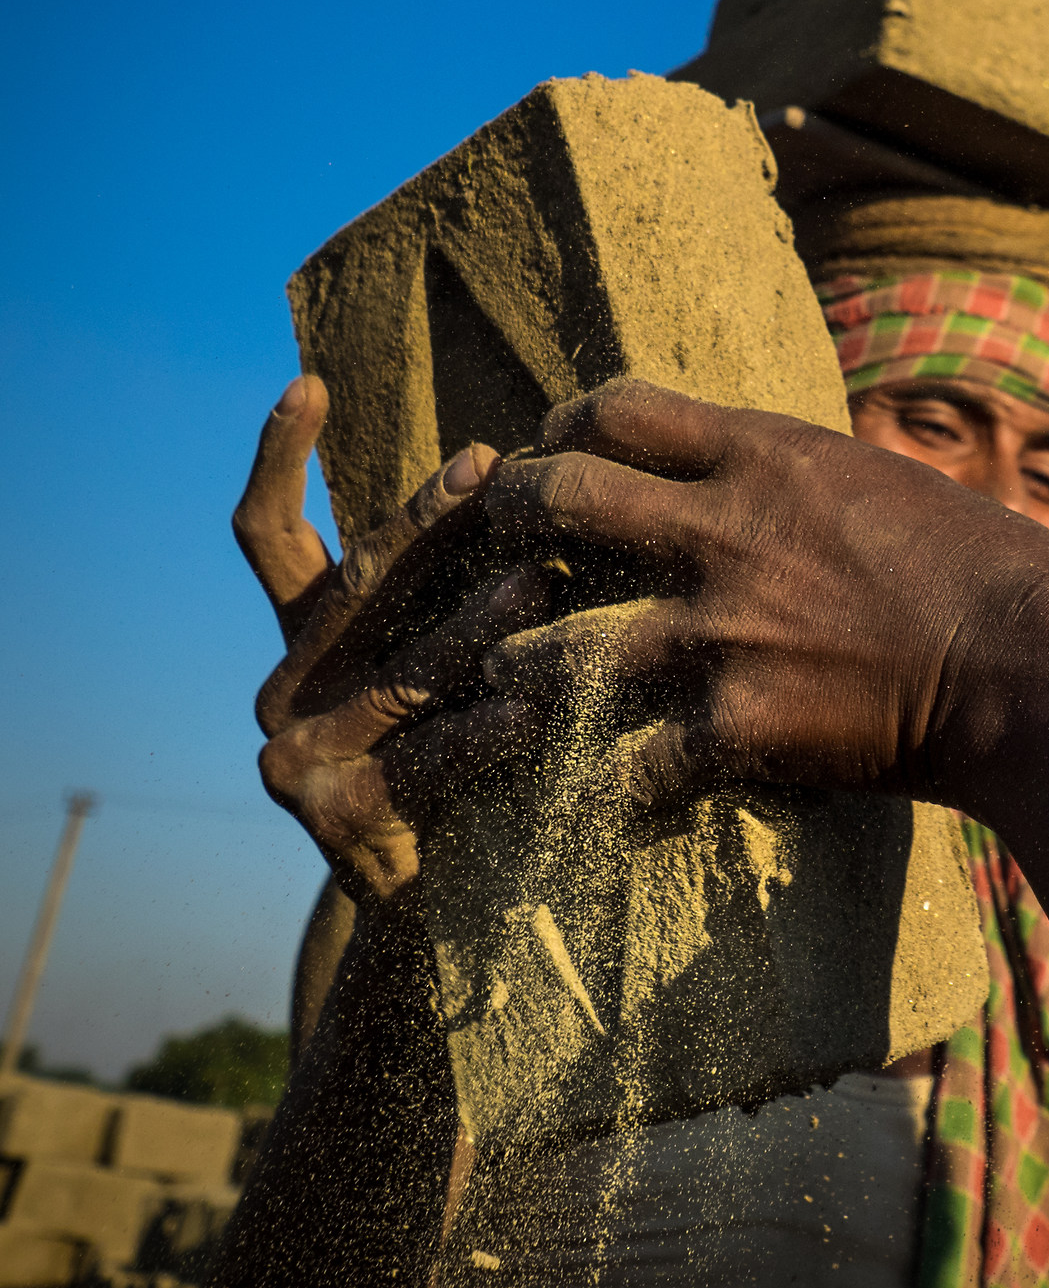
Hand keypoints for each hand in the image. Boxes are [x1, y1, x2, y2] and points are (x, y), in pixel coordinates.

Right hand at [234, 374, 538, 898]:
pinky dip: (489, 726)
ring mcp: (298, 756)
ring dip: (476, 620)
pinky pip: (431, 756)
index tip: (307, 381)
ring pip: (404, 668)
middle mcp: (286, 687)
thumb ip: (456, 580)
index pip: (270, 536)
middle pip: (360, 587)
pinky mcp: (336, 819)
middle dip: (428, 524)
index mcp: (308, 638)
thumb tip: (523, 465)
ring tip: (539, 578)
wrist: (444, 907)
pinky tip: (540, 700)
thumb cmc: (470, 751)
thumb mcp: (450, 656)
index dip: (279, 457)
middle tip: (489, 467)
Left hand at [474, 378, 1048, 807]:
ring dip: (521, 671)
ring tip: (509, 686)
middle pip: (553, 502)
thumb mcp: (874, 478)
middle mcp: (724, 532)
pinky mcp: (737, 727)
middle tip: (495, 556)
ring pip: (551, 651)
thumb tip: (729, 460)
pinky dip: (615, 785)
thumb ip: (786, 470)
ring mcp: (721, 633)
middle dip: (504, 524)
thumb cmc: (976, 565)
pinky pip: (626, 768)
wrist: (1033, 663)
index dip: (560, 431)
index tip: (551, 458)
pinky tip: (617, 791)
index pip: (611, 409)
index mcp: (764, 456)